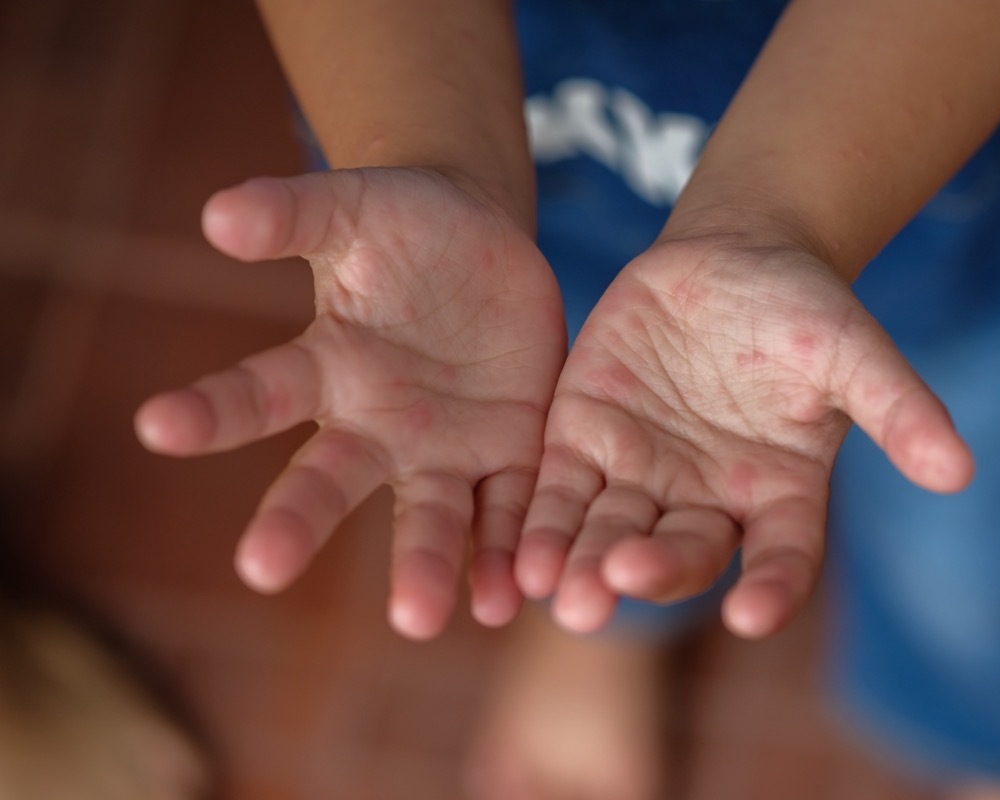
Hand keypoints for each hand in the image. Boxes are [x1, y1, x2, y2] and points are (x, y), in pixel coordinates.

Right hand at [135, 168, 564, 638]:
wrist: (484, 246)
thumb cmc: (401, 226)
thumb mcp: (349, 207)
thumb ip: (291, 214)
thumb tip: (217, 215)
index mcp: (328, 366)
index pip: (261, 392)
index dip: (211, 410)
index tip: (154, 425)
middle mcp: (377, 424)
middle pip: (332, 478)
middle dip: (299, 522)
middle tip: (258, 568)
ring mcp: (445, 446)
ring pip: (429, 514)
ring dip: (425, 567)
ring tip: (419, 621)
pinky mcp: (511, 450)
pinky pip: (506, 507)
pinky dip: (505, 552)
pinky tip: (502, 601)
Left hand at [514, 236, 971, 637]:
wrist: (726, 258)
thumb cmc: (802, 307)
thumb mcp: (853, 348)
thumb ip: (898, 407)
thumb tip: (960, 471)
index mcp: (778, 493)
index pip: (780, 557)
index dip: (771, 588)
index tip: (752, 616)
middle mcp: (707, 500)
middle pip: (682, 552)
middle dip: (653, 572)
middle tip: (618, 587)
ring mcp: (642, 475)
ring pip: (611, 532)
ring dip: (586, 566)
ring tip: (563, 596)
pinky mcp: (585, 440)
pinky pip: (561, 491)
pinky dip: (543, 524)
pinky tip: (523, 557)